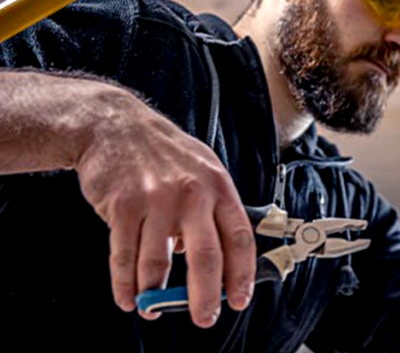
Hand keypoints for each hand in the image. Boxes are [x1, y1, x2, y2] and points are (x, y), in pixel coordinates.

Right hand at [75, 90, 255, 326]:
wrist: (114, 125)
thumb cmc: (163, 152)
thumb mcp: (202, 170)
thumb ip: (212, 211)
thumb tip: (218, 259)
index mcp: (218, 187)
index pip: (239, 238)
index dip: (242, 274)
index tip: (239, 300)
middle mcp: (192, 194)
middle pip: (206, 257)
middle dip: (205, 296)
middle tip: (204, 318)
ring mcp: (156, 200)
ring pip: (159, 263)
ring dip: (156, 295)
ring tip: (154, 310)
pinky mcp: (123, 206)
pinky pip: (124, 256)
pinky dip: (125, 284)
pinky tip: (128, 298)